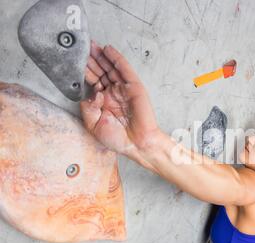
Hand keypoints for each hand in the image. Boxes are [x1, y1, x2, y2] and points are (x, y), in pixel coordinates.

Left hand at [81, 41, 158, 159]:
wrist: (136, 144)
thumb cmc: (118, 139)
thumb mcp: (93, 125)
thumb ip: (87, 108)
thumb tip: (91, 93)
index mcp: (103, 102)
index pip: (93, 82)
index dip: (85, 71)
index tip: (76, 60)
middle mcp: (113, 93)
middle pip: (101, 72)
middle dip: (92, 60)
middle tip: (83, 48)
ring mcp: (123, 89)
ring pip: (111, 68)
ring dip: (102, 56)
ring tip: (93, 45)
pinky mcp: (134, 87)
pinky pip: (124, 70)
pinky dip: (117, 59)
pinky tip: (109, 50)